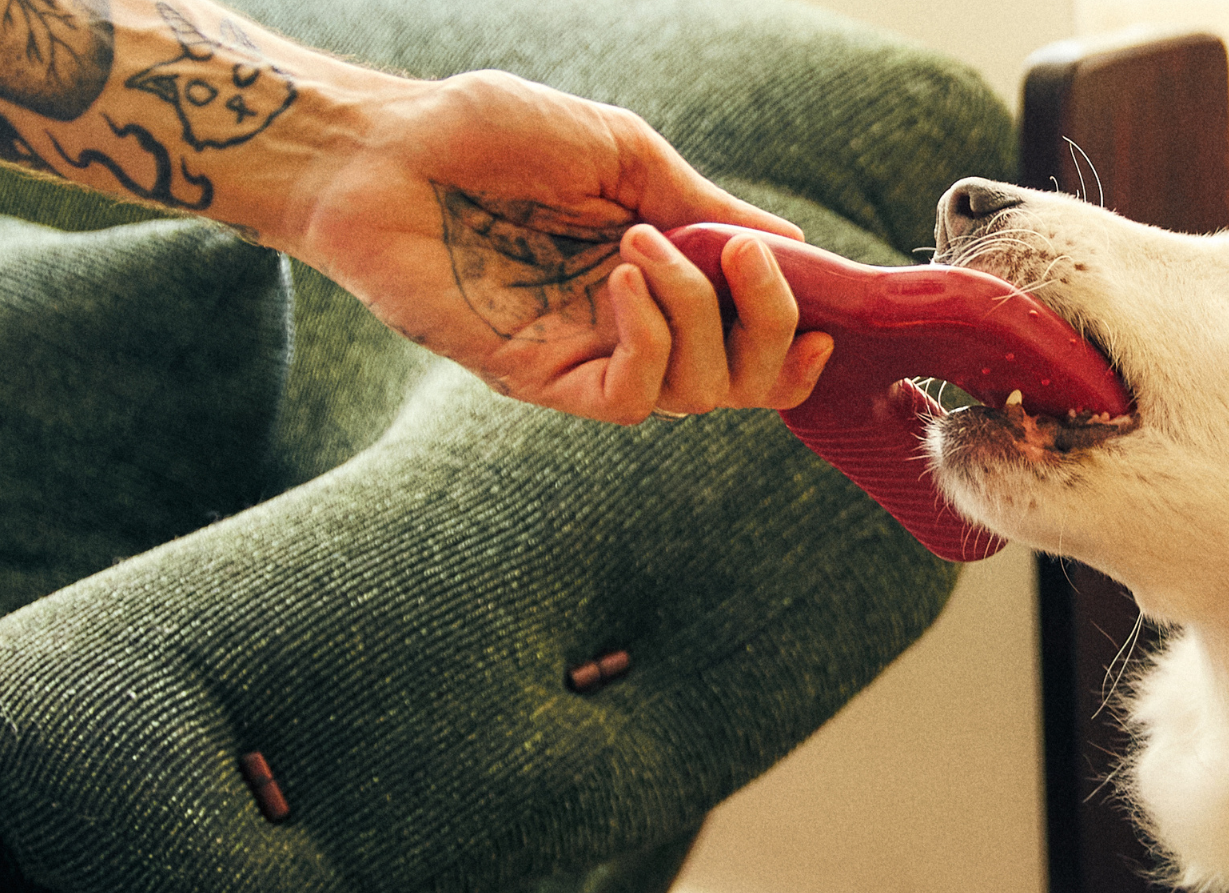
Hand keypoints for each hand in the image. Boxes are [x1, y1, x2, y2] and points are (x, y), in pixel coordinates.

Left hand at [282, 69, 832, 422]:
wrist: (379, 147)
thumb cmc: (487, 132)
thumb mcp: (624, 151)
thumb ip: (705, 205)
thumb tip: (796, 243)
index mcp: (663, 276)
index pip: (754, 341)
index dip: (800, 337)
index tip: (825, 304)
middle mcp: (634, 327)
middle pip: (744, 384)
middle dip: (770, 329)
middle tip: (744, 260)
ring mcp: (588, 356)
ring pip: (697, 397)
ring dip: (698, 320)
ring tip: (645, 246)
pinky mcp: (540, 378)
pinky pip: (631, 400)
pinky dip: (650, 343)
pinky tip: (622, 284)